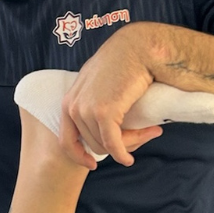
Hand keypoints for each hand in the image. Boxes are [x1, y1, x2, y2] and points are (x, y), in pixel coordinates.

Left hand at [60, 25, 160, 167]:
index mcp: (69, 101)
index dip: (78, 155)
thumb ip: (94, 103)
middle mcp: (73, 106)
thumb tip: (104, 131)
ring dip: (127, 144)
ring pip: (104, 145)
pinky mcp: (104, 112)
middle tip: (140, 138)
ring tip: (147, 133)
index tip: (91, 163)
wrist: (137, 48)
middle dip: (115, 146)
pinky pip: (113, 144)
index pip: (65, 139)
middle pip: (91, 144)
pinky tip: (129, 158)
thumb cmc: (123, 65)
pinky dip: (122, 154)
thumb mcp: (100, 85)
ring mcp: (86, 110)